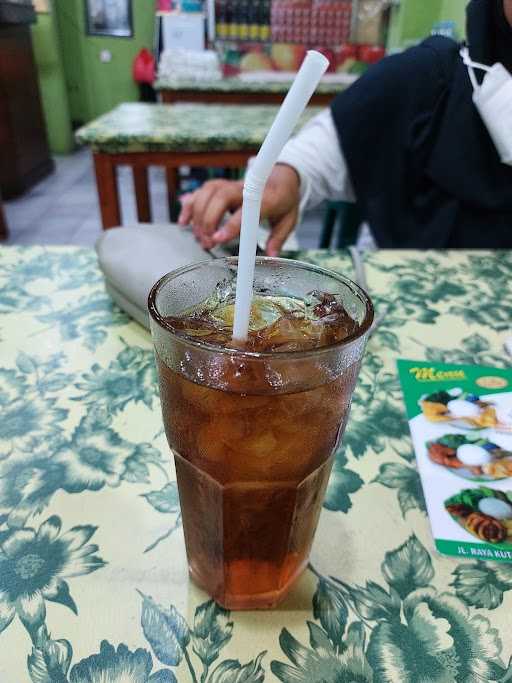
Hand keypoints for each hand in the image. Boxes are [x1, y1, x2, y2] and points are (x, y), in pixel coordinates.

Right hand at [178, 164, 300, 255]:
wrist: (281, 178)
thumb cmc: (284, 200)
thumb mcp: (289, 220)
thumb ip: (279, 238)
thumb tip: (272, 256)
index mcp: (266, 197)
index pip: (246, 208)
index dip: (231, 223)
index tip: (219, 239)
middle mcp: (245, 188)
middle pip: (220, 196)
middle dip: (209, 220)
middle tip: (207, 242)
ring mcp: (230, 185)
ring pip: (208, 192)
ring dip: (199, 216)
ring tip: (201, 238)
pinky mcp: (220, 187)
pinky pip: (200, 192)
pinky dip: (189, 206)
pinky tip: (184, 222)